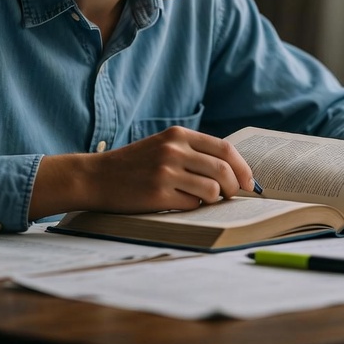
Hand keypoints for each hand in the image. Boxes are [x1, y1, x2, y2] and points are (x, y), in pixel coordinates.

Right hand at [30, 126, 254, 217]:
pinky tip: (182, 204)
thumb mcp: (163, 146)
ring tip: (204, 201)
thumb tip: (233, 173)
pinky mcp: (157, 194)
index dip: (242, 167)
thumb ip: (193, 153)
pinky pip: (192, 205)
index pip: (225, 149)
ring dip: (214, 200)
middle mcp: (174, 150)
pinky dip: (194, 208)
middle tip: (231, 196)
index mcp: (178, 135)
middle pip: (223, 170)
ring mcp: (166, 172)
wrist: (96, 177)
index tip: (247, 182)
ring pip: (212, 190)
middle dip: (234, 187)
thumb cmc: (134, 165)